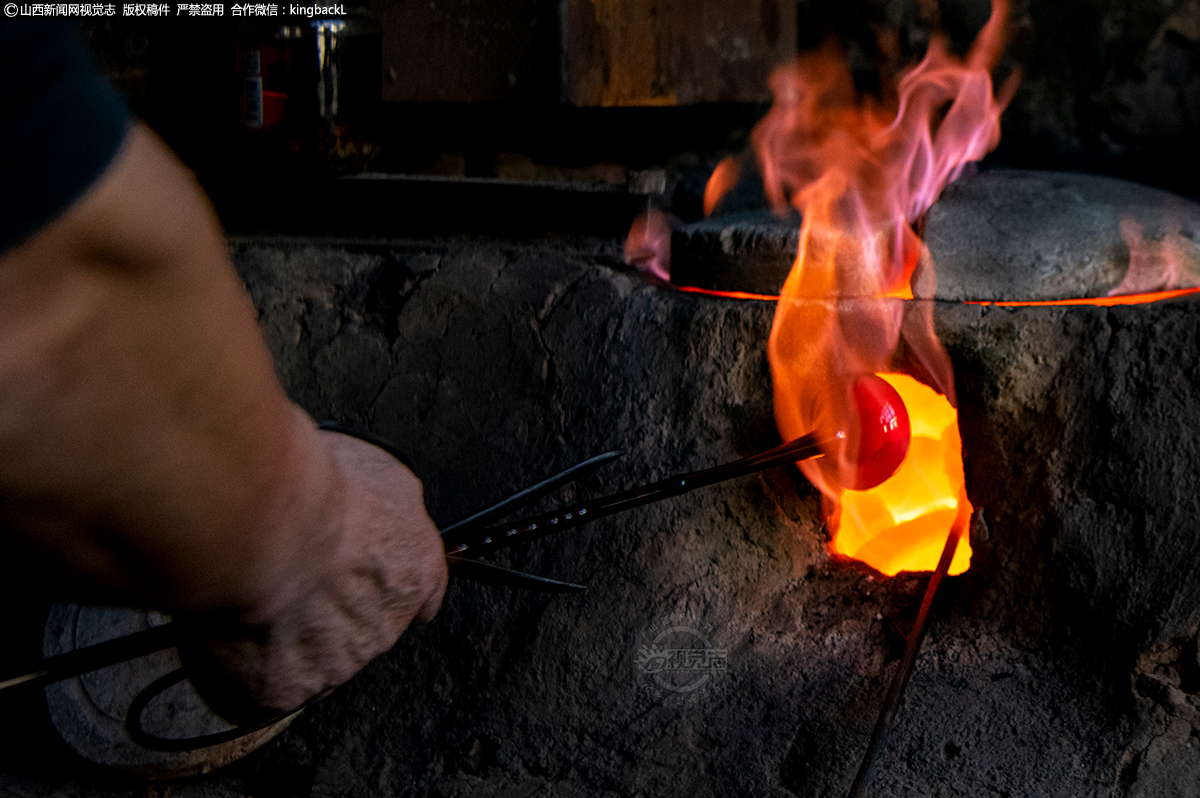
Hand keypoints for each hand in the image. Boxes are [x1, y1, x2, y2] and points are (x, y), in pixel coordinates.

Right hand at [179, 429, 447, 723]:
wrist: (263, 524)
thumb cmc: (317, 488)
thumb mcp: (381, 472)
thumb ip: (388, 504)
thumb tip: (379, 505)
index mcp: (414, 572)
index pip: (420, 596)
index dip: (383, 587)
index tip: (357, 578)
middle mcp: (384, 627)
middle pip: (357, 628)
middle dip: (324, 607)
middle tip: (283, 572)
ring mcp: (335, 665)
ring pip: (308, 657)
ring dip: (281, 636)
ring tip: (247, 591)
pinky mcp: (283, 691)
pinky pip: (258, 686)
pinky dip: (239, 666)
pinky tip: (226, 629)